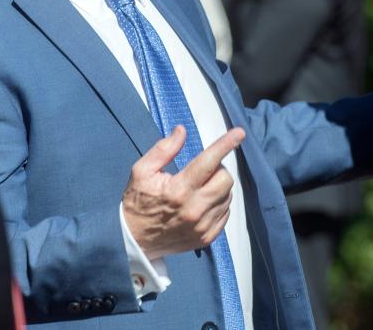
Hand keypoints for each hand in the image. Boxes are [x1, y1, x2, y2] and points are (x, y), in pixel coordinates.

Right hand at [122, 125, 244, 258]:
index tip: (239, 133)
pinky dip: (218, 204)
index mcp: (178, 190)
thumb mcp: (142, 171)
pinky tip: (202, 204)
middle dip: (218, 169)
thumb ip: (163, 149)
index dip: (225, 144)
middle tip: (202, 171)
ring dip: (218, 187)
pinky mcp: (206, 238)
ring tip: (199, 189)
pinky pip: (225, 213)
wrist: (133, 240)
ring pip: (228, 196)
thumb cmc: (138, 202)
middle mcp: (194, 209)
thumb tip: (182, 131)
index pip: (209, 162)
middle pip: (226, 179)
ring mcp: (202, 226)